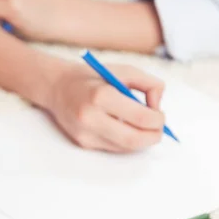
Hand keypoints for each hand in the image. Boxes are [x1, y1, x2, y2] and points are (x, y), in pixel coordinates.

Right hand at [42, 62, 165, 152]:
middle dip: (154, 136)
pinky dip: (125, 141)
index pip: (142, 118)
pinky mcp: (83, 143)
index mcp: (102, 95)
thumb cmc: (93, 77)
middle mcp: (91, 117)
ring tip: (143, 126)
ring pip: (125, 147)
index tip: (160, 115)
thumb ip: (149, 85)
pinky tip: (124, 127)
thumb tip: (158, 108)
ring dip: (141, 140)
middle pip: (134, 139)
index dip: (158, 120)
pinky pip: (114, 148)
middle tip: (159, 129)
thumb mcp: (124, 71)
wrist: (57, 87)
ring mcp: (85, 133)